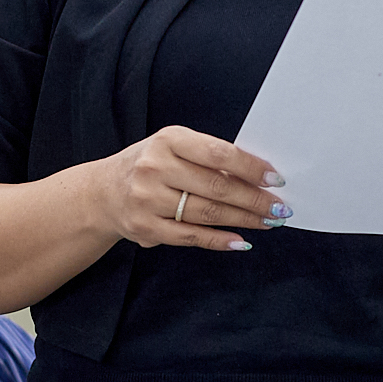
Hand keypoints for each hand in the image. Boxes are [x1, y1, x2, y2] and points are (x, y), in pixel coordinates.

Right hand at [98, 125, 284, 252]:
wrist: (102, 192)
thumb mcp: (173, 147)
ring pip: (208, 213)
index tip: (276, 179)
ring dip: (244, 220)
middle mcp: (155, 167)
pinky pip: (191, 236)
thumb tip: (257, 178)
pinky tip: (241, 241)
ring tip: (267, 222)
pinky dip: (220, 240)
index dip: (251, 168)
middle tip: (280, 208)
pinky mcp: (145, 228)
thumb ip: (208, 157)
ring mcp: (148, 199)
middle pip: (217, 187)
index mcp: (168, 140)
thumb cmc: (149, 165)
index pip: (219, 154)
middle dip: (254, 199)